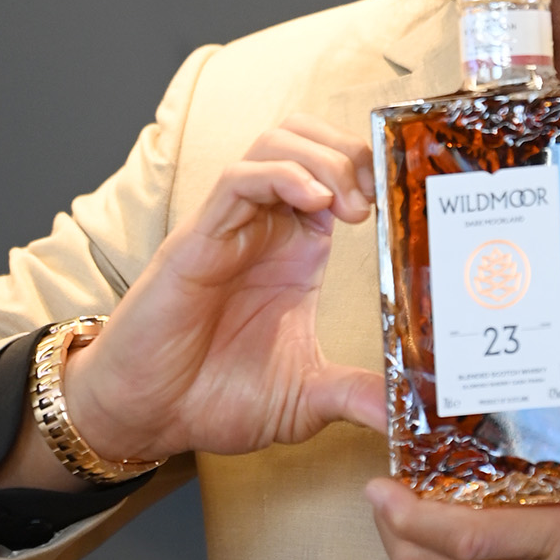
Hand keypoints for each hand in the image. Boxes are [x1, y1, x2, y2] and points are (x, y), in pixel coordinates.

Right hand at [62, 114, 386, 462]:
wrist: (149, 420)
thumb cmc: (215, 398)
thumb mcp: (306, 400)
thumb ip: (356, 396)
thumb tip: (410, 412)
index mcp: (297, 249)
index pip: (338, 172)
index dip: (373, 171)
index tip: (402, 202)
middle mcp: (267, 227)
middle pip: (309, 139)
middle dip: (351, 151)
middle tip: (375, 198)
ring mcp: (232, 228)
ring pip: (275, 144)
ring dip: (322, 157)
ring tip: (347, 203)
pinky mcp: (197, 241)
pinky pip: (237, 180)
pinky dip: (281, 175)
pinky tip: (314, 201)